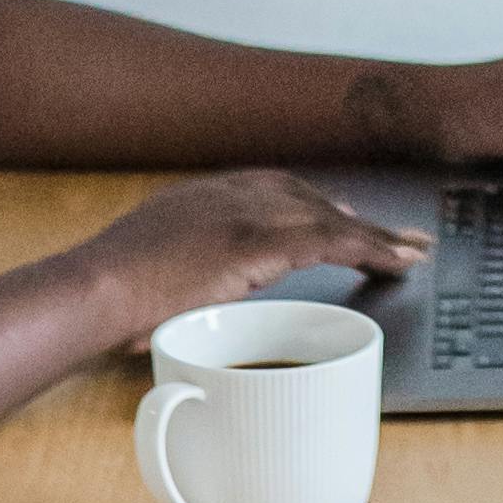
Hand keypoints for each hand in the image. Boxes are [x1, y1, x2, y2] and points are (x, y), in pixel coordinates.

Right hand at [84, 169, 421, 346]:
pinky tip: (398, 260)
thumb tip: (180, 310)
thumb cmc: (104, 301)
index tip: (342, 219)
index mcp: (201, 200)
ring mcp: (243, 212)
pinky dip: (371, 247)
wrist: (90, 292)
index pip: (272, 191)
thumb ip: (175, 282)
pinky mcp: (258, 239)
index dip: (313, 206)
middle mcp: (226, 194)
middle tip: (394, 238)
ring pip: (327, 217)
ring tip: (411, 252)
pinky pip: (331, 239)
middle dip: (354, 219)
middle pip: (308, 198)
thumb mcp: (144, 277)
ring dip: (375, 234)